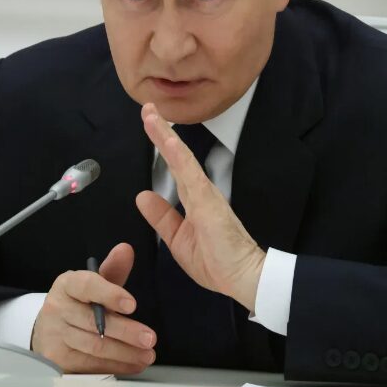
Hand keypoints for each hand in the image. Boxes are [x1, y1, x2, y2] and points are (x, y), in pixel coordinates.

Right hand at [30, 242, 156, 373]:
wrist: (49, 329)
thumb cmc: (78, 303)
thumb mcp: (93, 283)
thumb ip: (112, 269)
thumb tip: (126, 250)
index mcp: (67, 284)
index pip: (86, 286)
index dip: (109, 294)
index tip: (132, 304)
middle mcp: (57, 308)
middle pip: (93, 322)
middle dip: (125, 331)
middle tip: (149, 338)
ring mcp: (55, 336)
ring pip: (94, 346)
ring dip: (124, 353)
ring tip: (147, 354)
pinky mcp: (57, 359)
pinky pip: (89, 365)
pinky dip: (115, 366)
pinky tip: (133, 364)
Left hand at [135, 103, 265, 311]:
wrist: (242, 277)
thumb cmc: (216, 261)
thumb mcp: (178, 240)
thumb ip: (162, 217)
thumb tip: (143, 197)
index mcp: (193, 200)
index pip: (174, 167)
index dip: (161, 146)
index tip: (150, 124)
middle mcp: (199, 191)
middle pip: (177, 156)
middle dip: (160, 132)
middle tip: (147, 109)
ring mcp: (205, 194)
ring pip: (182, 159)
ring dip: (165, 137)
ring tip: (152, 116)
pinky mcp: (208, 201)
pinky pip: (191, 174)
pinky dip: (179, 156)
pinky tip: (168, 141)